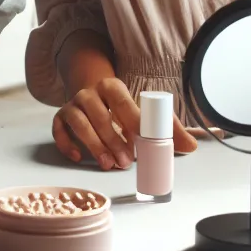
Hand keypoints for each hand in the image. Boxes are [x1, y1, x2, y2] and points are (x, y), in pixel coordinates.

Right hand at [51, 77, 197, 168]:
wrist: (93, 92)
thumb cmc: (122, 107)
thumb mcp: (144, 111)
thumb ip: (168, 128)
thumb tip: (191, 146)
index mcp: (112, 86)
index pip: (121, 101)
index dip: (130, 120)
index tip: (140, 141)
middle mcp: (89, 93)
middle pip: (99, 115)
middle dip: (112, 140)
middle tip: (125, 162)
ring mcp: (73, 104)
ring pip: (79, 123)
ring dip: (94, 145)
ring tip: (108, 164)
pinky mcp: (61, 116)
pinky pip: (58, 129)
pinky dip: (66, 143)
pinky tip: (79, 157)